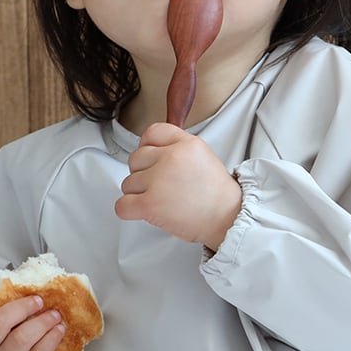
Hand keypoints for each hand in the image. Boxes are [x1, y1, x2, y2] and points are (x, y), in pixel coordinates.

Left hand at [116, 122, 242, 247]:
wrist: (227, 218)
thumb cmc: (217, 195)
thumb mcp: (203, 156)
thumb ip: (177, 147)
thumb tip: (150, 149)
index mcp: (186, 144)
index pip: (152, 132)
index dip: (148, 147)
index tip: (152, 160)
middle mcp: (171, 158)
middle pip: (135, 159)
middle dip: (143, 173)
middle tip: (160, 185)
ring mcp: (158, 181)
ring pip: (128, 183)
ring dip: (138, 194)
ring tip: (160, 200)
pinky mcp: (150, 204)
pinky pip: (122, 205)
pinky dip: (129, 210)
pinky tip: (143, 211)